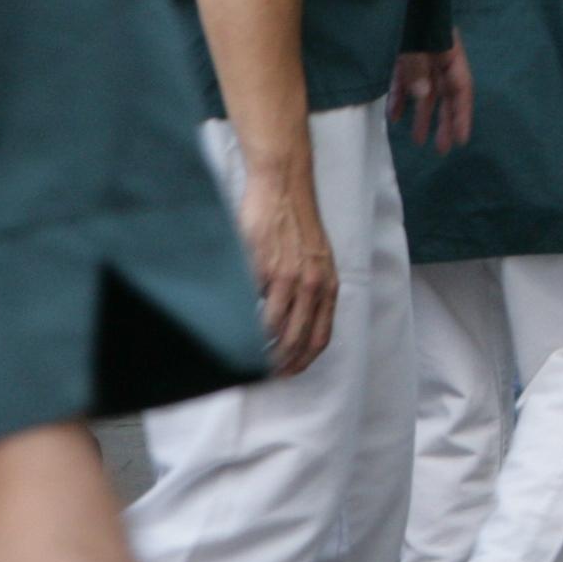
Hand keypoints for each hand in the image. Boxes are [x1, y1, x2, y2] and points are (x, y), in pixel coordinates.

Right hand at [237, 165, 336, 377]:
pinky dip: (243, 322)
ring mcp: (287, 277)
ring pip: (274, 328)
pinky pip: (251, 305)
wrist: (284, 188)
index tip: (288, 373)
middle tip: (264, 374)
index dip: (304, 360)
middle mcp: (312, 284)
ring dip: (259, 348)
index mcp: (328, 284)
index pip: (320, 336)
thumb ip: (310, 289)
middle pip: (297, 339)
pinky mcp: (262, 267)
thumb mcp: (316, 259)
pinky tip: (235, 329)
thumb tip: (292, 322)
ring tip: (247, 357)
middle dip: (280, 362)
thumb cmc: (296, 224)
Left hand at [390, 44, 471, 152]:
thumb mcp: (414, 39)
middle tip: (442, 149)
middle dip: (444, 121)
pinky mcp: (401, 55)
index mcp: (448, 51)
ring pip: (424, 91)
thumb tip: (422, 94)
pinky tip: (393, 116)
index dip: (462, 115)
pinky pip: (403, 81)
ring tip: (418, 140)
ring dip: (421, 115)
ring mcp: (419, 56)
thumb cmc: (406, 9)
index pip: (461, 87)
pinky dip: (400, 99)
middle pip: (446, 93)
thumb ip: (417, 67)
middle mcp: (438, 57)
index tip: (461, 140)